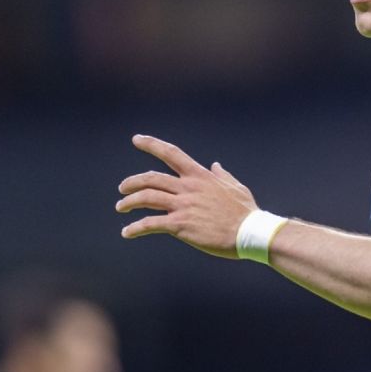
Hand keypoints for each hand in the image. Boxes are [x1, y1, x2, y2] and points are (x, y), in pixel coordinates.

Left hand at [117, 135, 258, 258]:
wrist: (249, 232)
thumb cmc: (245, 211)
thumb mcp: (235, 186)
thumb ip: (222, 175)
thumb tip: (215, 165)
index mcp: (199, 176)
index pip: (171, 153)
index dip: (151, 144)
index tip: (136, 139)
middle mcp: (188, 188)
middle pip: (151, 178)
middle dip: (132, 182)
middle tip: (123, 189)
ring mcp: (183, 206)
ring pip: (146, 198)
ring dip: (129, 202)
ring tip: (121, 208)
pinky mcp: (180, 225)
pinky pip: (150, 223)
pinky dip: (135, 228)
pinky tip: (127, 232)